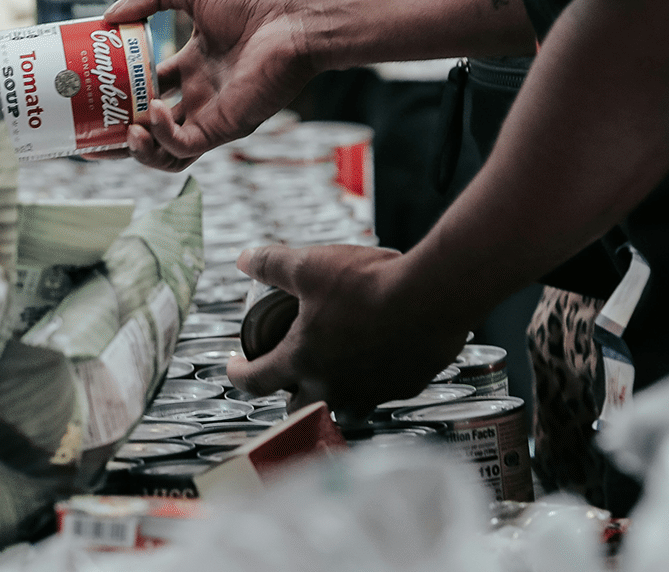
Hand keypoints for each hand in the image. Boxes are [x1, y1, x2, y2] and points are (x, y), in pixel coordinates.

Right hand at [103, 0, 320, 170]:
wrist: (294, 18)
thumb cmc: (255, 1)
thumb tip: (108, 16)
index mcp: (192, 66)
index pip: (147, 88)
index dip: (117, 93)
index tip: (89, 89)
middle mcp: (199, 95)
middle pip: (150, 128)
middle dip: (118, 134)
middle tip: (90, 129)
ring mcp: (211, 114)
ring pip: (166, 152)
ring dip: (138, 150)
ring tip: (123, 132)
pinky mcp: (224, 127)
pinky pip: (185, 146)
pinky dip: (163, 137)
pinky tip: (154, 113)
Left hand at [227, 244, 474, 416]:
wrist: (432, 296)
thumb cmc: (369, 283)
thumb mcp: (310, 265)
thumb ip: (272, 263)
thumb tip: (244, 259)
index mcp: (302, 361)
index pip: (255, 381)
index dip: (238, 374)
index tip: (235, 366)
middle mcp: (333, 388)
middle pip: (297, 408)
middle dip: (288, 392)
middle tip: (289, 370)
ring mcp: (370, 393)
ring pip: (342, 409)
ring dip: (333, 395)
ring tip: (335, 372)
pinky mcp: (403, 388)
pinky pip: (380, 394)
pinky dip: (373, 381)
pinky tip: (378, 358)